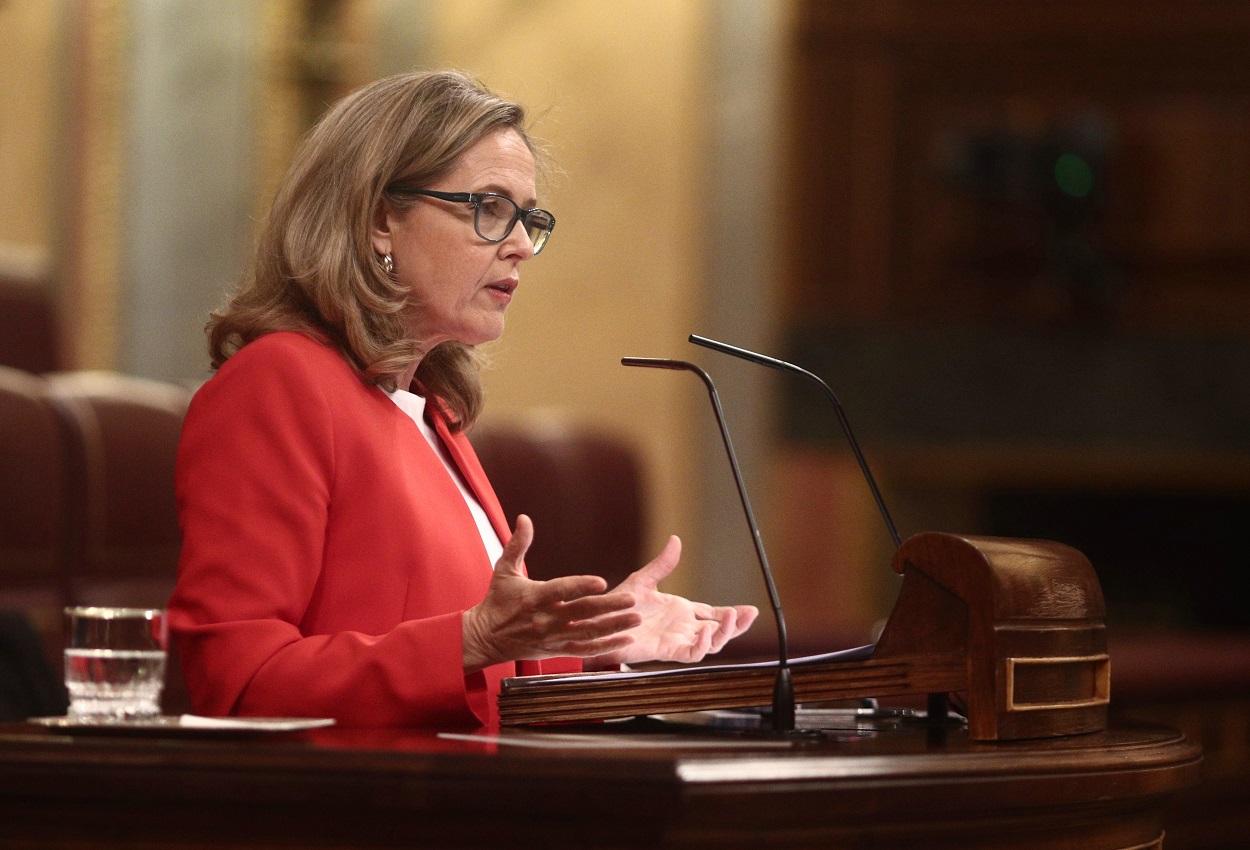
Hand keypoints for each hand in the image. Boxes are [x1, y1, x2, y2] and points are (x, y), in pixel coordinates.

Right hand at [462, 515, 641, 670]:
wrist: (485, 638)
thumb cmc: (496, 601)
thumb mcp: (504, 570)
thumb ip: (517, 544)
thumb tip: (524, 518)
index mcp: (535, 597)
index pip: (561, 590)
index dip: (581, 586)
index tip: (602, 582)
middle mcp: (546, 619)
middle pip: (582, 612)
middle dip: (609, 606)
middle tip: (632, 600)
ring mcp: (553, 637)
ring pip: (588, 633)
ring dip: (614, 626)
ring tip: (636, 619)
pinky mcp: (557, 651)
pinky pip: (585, 651)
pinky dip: (606, 647)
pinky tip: (625, 641)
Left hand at [585, 535, 758, 667]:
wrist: (598, 623)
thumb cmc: (617, 606)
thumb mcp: (643, 580)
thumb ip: (662, 564)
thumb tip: (676, 540)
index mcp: (681, 612)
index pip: (713, 614)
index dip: (732, 614)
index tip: (750, 610)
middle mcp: (682, 628)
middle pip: (718, 632)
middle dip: (736, 625)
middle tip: (749, 615)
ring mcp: (676, 640)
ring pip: (709, 644)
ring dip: (724, 634)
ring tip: (730, 619)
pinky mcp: (666, 650)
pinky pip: (690, 653)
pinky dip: (702, 644)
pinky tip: (707, 631)